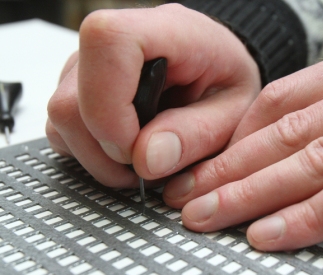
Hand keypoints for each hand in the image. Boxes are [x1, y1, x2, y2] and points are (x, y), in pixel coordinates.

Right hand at [46, 4, 260, 186]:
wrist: (218, 67)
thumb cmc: (227, 81)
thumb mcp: (234, 112)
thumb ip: (197, 134)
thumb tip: (146, 160)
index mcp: (168, 31)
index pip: (108, 42)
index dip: (110, 106)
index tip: (135, 147)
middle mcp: (120, 41)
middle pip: (71, 100)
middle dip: (107, 153)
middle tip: (148, 168)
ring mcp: (93, 63)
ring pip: (62, 119)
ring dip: (99, 158)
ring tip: (141, 161)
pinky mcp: (81, 86)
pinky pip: (63, 128)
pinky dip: (91, 153)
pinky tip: (125, 151)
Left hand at [163, 35, 322, 250]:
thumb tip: (275, 148)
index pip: (279, 102)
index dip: (232, 140)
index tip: (198, 168)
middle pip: (285, 132)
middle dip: (227, 170)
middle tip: (184, 197)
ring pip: (313, 160)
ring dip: (250, 193)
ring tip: (205, 218)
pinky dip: (309, 215)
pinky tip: (267, 235)